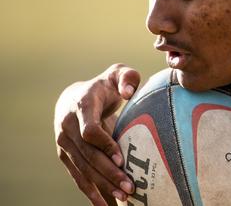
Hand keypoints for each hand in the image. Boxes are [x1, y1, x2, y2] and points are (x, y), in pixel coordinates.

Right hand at [54, 64, 140, 205]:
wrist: (74, 97)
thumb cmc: (104, 86)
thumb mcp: (117, 74)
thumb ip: (126, 77)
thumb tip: (128, 92)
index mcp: (82, 105)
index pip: (90, 130)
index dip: (105, 144)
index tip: (121, 157)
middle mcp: (68, 126)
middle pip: (88, 155)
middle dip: (108, 173)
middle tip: (130, 186)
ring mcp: (64, 142)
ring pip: (83, 169)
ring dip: (103, 185)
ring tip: (124, 197)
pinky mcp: (65, 156)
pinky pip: (77, 176)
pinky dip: (90, 192)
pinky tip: (105, 205)